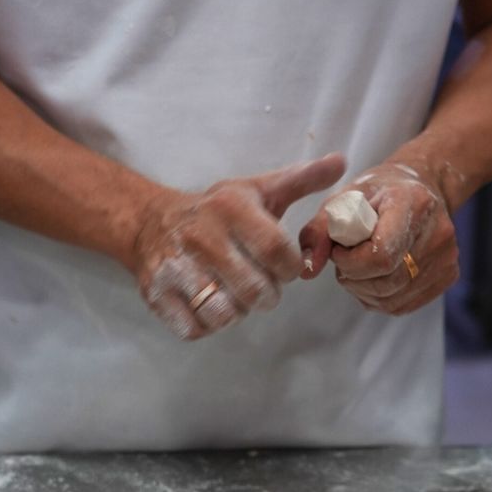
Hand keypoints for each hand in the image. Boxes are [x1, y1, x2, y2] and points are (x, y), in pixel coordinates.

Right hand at [130, 153, 345, 339]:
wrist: (150, 223)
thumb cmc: (216, 212)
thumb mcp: (258, 190)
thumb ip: (301, 180)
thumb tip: (341, 162)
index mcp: (230, 208)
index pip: (276, 252)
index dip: (290, 269)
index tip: (285, 268)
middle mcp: (201, 236)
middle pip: (254, 290)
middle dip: (267, 296)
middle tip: (262, 288)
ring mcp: (175, 267)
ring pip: (225, 314)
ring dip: (237, 312)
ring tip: (234, 296)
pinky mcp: (157, 294)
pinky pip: (195, 328)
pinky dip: (208, 325)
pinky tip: (209, 306)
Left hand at [299, 162, 458, 315]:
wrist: (418, 189)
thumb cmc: (376, 194)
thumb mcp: (342, 200)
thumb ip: (319, 231)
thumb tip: (307, 270)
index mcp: (413, 204)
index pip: (381, 256)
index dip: (351, 263)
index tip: (339, 251)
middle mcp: (437, 232)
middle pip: (386, 282)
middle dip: (354, 278)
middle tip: (345, 261)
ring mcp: (446, 257)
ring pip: (392, 299)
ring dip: (364, 290)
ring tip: (359, 267)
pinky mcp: (448, 275)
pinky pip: (402, 305)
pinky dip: (379, 298)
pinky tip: (374, 277)